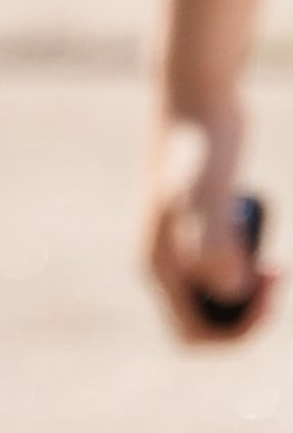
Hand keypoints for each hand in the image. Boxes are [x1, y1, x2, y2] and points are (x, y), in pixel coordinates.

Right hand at [147, 109, 274, 342]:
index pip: (194, 334)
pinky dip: (249, 266)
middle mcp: (164, 258)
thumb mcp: (211, 197)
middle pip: (207, 320)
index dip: (238, 331)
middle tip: (275, 277)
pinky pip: (225, 268)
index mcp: (156, 262)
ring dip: (249, 292)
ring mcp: (180, 241)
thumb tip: (231, 287)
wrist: (198, 98)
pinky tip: (262, 239)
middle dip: (247, 314)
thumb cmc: (202, 147)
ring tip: (271, 263)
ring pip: (218, 296)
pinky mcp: (200, 223)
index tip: (267, 292)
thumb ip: (216, 245)